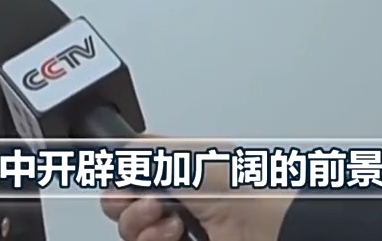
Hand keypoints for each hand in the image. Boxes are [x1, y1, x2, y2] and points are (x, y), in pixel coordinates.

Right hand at [99, 136, 296, 240]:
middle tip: (152, 202)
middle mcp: (169, 199)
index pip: (124, 173)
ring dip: (143, 225)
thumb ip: (144, 149)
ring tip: (171, 221)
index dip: (118, 178)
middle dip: (126, 204)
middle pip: (118, 205)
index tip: (125, 180)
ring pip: (128, 231)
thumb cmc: (239, 190)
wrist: (264, 228)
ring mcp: (171, 229)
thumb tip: (117, 152)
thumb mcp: (184, 155)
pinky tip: (175, 236)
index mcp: (170, 169)